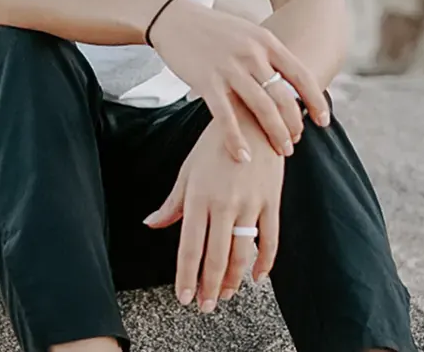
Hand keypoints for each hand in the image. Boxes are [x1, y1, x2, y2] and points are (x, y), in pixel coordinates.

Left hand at [143, 99, 283, 310]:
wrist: (252, 116)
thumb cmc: (215, 143)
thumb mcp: (189, 169)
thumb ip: (173, 202)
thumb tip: (152, 224)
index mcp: (198, 195)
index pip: (190, 246)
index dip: (186, 276)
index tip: (183, 297)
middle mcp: (224, 203)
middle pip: (216, 256)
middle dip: (210, 286)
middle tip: (205, 306)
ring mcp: (250, 203)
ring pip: (243, 253)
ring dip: (235, 279)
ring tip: (227, 294)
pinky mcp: (271, 200)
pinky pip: (270, 239)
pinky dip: (265, 262)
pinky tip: (257, 277)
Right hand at [149, 0, 328, 161]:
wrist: (175, 18)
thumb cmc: (213, 29)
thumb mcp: (248, 33)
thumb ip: (268, 54)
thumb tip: (291, 80)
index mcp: (265, 41)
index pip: (300, 74)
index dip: (316, 100)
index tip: (324, 121)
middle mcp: (252, 54)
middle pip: (283, 97)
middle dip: (294, 124)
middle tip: (296, 142)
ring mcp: (229, 67)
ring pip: (262, 109)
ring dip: (275, 134)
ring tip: (282, 151)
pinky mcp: (207, 81)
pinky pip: (226, 117)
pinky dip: (236, 140)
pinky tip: (244, 157)